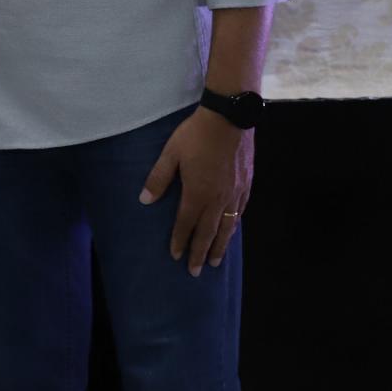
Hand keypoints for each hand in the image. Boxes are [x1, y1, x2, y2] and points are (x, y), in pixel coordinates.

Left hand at [138, 108, 253, 277]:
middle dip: (201, 253)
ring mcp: (235, 193)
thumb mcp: (171, 154)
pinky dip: (234, 226)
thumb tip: (145, 200)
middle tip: (196, 272)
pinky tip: (232, 230)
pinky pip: (240, 212)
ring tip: (215, 261)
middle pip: (208, 233)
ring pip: (227, 227)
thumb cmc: (196, 135)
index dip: (180, 241)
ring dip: (220, 246)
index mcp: (197, 193)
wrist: (230, 118)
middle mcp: (218, 199)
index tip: (176, 256)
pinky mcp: (246, 184)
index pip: (186, 224)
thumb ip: (158, 178)